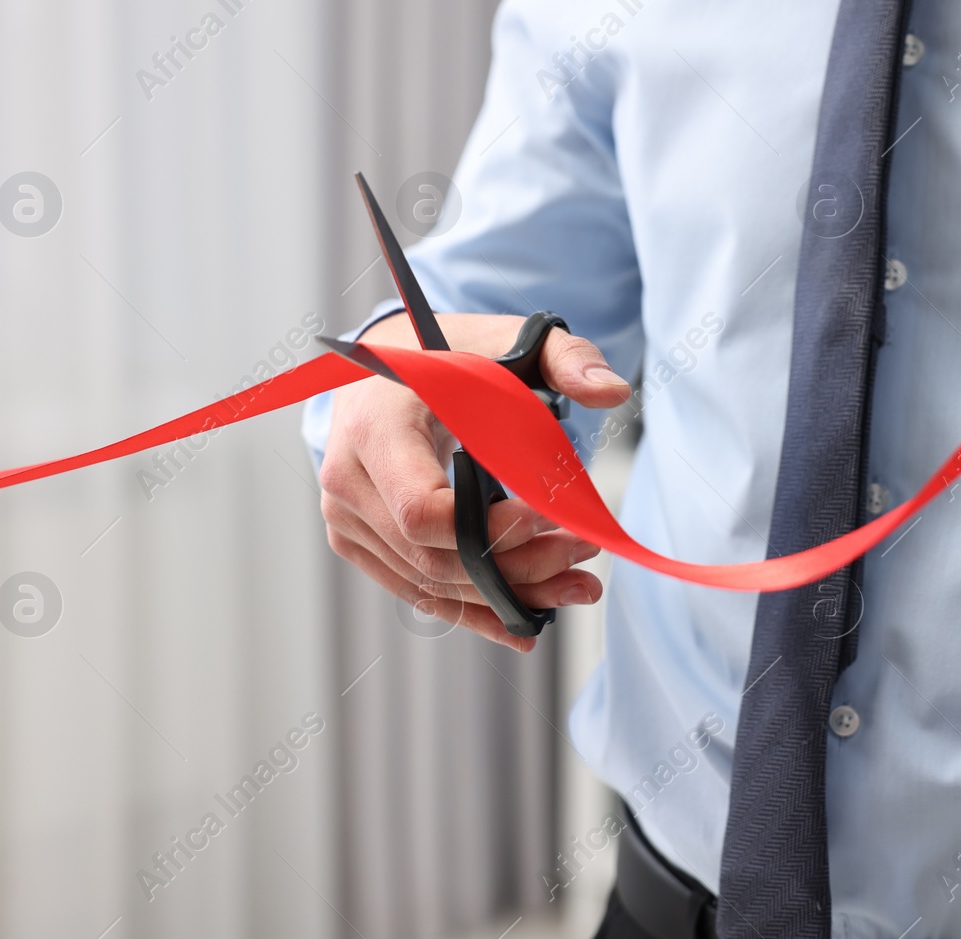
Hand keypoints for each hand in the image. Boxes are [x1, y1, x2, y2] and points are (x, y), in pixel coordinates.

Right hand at [319, 312, 631, 651]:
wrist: (381, 367)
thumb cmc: (443, 352)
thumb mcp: (504, 339)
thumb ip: (564, 358)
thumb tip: (613, 390)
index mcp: (373, 427)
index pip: (423, 510)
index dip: (493, 528)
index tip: (552, 514)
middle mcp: (348, 481)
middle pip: (435, 556)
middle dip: (517, 564)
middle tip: (582, 552)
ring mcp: (347, 519)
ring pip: (431, 583)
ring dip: (508, 593)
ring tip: (576, 585)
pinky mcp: (360, 542)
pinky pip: (419, 590)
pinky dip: (474, 610)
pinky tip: (523, 621)